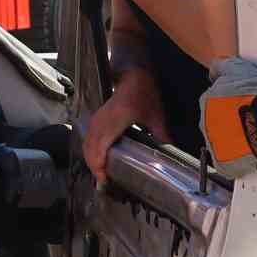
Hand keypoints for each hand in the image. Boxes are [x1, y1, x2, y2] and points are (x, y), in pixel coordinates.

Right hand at [83, 67, 167, 184]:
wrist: (132, 74)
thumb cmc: (144, 93)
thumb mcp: (156, 115)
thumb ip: (162, 135)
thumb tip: (170, 152)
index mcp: (116, 120)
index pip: (101, 146)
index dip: (99, 164)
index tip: (104, 179)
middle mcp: (102, 120)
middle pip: (90, 148)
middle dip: (93, 167)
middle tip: (103, 183)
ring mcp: (97, 118)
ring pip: (86, 143)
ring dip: (90, 160)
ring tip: (100, 174)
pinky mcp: (96, 119)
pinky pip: (88, 138)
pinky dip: (90, 151)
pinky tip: (98, 160)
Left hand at [198, 56, 256, 180]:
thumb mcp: (238, 69)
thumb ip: (221, 67)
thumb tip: (215, 67)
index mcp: (206, 102)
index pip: (213, 103)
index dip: (230, 104)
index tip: (242, 105)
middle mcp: (206, 124)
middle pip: (217, 122)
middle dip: (232, 121)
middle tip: (249, 119)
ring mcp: (214, 144)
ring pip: (222, 141)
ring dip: (235, 139)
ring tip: (253, 134)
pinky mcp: (224, 163)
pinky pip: (227, 162)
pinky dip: (237, 158)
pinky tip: (250, 150)